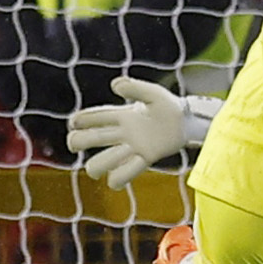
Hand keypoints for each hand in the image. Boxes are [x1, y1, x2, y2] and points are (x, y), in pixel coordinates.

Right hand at [65, 77, 217, 188]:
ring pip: (103, 161)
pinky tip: (116, 178)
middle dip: (77, 142)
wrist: (188, 122)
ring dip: (95, 166)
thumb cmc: (169, 106)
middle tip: (76, 144)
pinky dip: (119, 178)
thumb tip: (115, 85)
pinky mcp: (145, 159)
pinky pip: (126, 172)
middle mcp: (122, 133)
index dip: (79, 120)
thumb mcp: (153, 93)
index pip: (92, 117)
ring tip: (96, 169)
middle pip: (90, 139)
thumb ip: (135, 87)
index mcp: (121, 115)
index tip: (74, 123)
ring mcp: (132, 147)